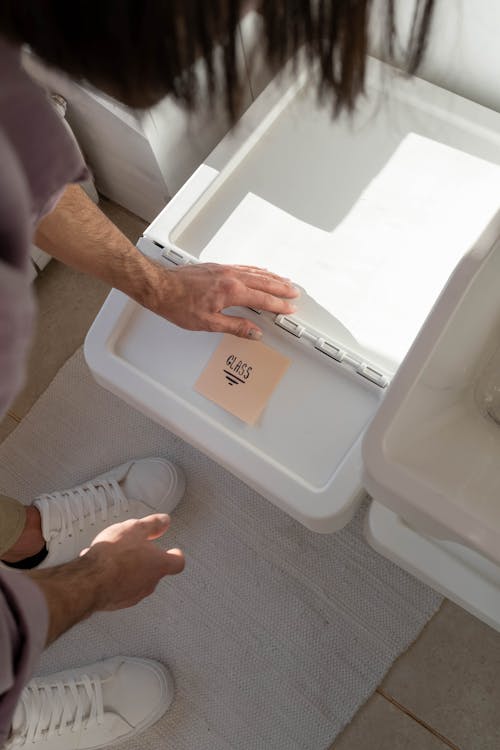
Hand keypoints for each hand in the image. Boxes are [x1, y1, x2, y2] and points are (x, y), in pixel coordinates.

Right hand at [28, 514, 184, 644]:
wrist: (91, 581)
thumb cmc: (114, 556)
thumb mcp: (135, 529)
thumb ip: (152, 525)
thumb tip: (163, 521)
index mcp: (159, 564)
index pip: (177, 562)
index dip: (176, 555)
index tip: (174, 551)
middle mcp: (150, 583)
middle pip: (155, 571)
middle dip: (147, 559)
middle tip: (137, 548)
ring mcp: (133, 595)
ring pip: (136, 579)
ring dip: (128, 569)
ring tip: (113, 556)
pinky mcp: (117, 602)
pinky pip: (119, 587)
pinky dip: (114, 578)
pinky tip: (101, 568)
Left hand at [144, 260, 298, 338]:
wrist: (159, 286)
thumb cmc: (178, 304)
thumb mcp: (208, 323)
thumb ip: (235, 326)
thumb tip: (253, 332)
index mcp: (231, 292)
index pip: (262, 299)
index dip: (278, 305)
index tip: (289, 308)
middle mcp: (231, 277)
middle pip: (264, 282)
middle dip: (281, 288)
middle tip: (295, 292)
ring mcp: (224, 270)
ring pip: (255, 272)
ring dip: (272, 277)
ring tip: (284, 281)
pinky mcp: (217, 267)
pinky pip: (244, 267)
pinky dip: (256, 270)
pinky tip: (259, 271)